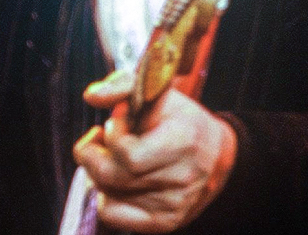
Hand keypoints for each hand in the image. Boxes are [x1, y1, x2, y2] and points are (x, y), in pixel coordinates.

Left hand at [72, 69, 235, 233]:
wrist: (217, 155)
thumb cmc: (181, 120)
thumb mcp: (159, 92)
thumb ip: (122, 85)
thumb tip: (91, 97)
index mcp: (182, 141)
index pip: (129, 156)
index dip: (112, 135)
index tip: (117, 118)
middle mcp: (180, 179)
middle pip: (111, 177)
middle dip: (92, 154)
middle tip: (99, 139)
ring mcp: (173, 205)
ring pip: (107, 195)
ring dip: (98, 173)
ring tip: (113, 156)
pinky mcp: (164, 222)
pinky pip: (114, 216)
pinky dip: (105, 196)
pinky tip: (115, 180)